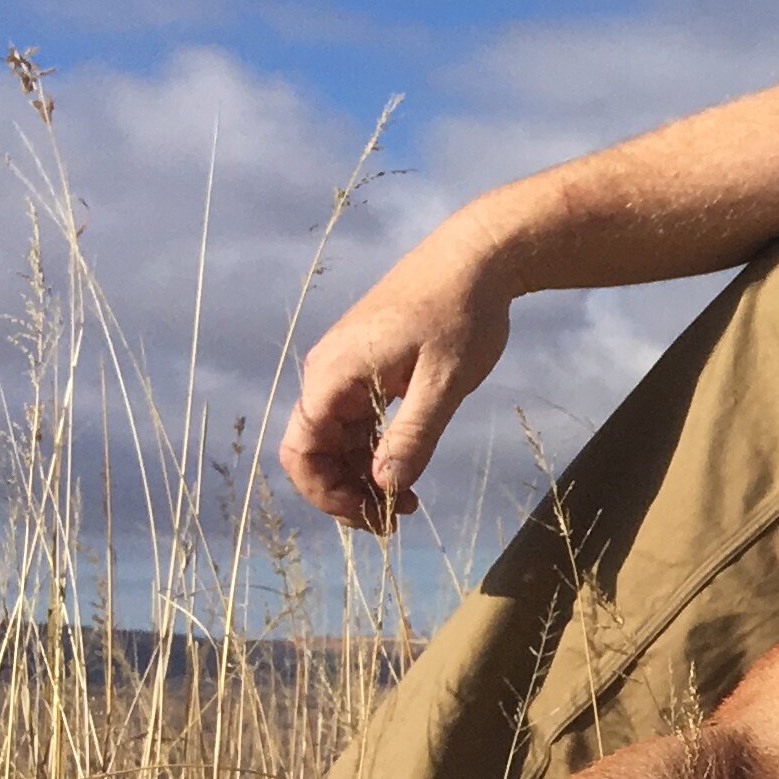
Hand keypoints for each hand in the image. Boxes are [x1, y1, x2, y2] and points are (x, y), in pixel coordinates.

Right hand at [281, 238, 515, 531]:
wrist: (476, 257)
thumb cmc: (462, 312)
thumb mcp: (446, 380)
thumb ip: (414, 434)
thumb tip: (386, 487)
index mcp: (334, 374)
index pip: (302, 450)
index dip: (326, 493)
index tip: (371, 517)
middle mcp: (329, 373)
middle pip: (316, 450)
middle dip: (346, 492)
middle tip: (395, 522)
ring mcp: (347, 369)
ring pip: (337, 438)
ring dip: (363, 474)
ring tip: (408, 503)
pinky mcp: (369, 368)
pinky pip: (357, 420)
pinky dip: (376, 449)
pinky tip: (407, 469)